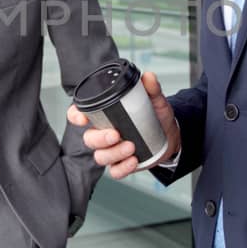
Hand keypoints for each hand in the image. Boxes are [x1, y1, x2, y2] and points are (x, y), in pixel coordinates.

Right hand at [66, 71, 180, 179]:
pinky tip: (134, 161)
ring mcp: (112, 150)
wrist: (171, 136)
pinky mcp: (122, 164)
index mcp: (105, 115)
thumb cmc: (155, 117)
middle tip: (116, 134)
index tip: (83, 117)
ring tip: (131, 147)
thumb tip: (148, 76)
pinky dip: (122, 168)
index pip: (80, 114)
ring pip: (100, 156)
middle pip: (89, 139)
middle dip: (100, 138)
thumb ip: (151, 88)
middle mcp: (104, 133)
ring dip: (114, 153)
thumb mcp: (155, 100)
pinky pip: (114, 171)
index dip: (75, 116)